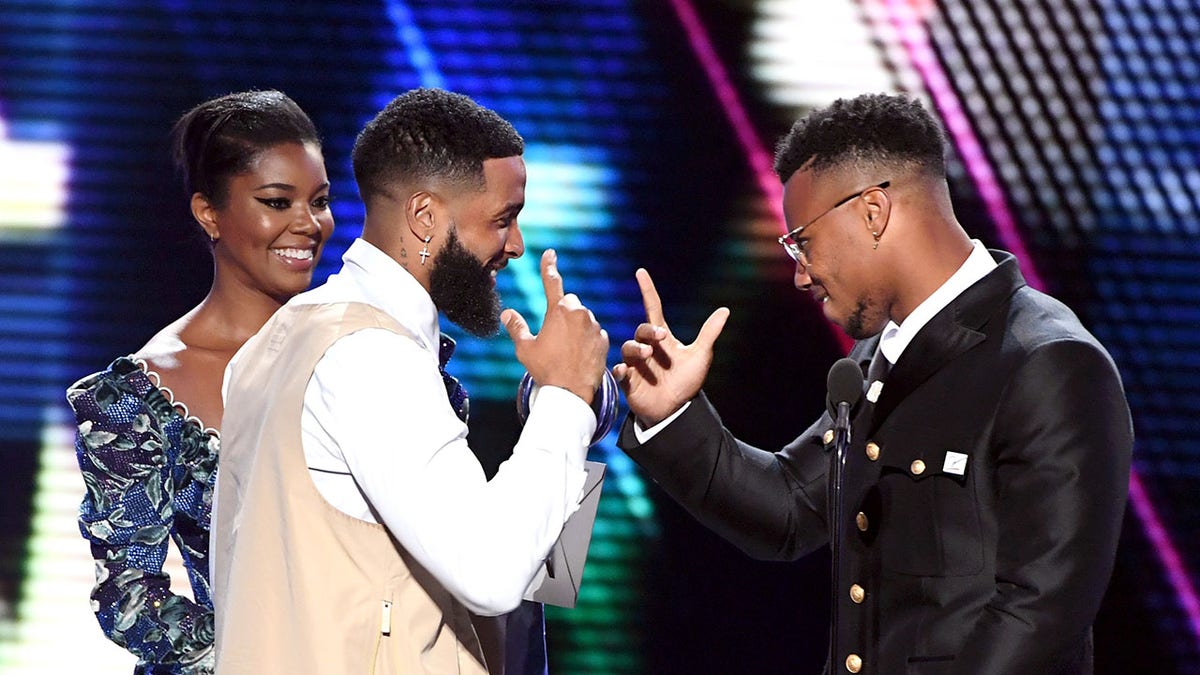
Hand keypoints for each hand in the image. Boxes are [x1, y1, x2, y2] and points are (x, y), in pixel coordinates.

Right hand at [502, 249, 608, 404]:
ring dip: (575, 327)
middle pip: (569, 303)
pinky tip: (578, 355)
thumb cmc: (546, 370)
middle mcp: (579, 313)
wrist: (571, 392)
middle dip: (562, 312)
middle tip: (553, 336)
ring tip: (565, 351)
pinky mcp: (604, 339)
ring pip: (582, 318)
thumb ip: (516, 327)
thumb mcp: (525, 349)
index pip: (552, 281)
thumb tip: (507, 312)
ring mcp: (594, 326)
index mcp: (558, 310)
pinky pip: (594, 333)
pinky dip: (586, 340)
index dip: (549, 266)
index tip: (550, 253)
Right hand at [611, 268, 728, 426]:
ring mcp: (636, 364)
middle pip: (641, 329)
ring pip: (627, 348)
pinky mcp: (629, 382)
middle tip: (660, 337)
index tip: (641, 272)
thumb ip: (709, 333)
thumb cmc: (686, 382)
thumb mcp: (700, 356)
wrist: (677, 410)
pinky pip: (619, 371)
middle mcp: (647, 348)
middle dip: (648, 330)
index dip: (647, 290)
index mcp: (662, 338)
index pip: (653, 308)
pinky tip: (625, 371)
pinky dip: (620, 370)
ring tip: (647, 356)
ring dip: (635, 349)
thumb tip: (725, 310)